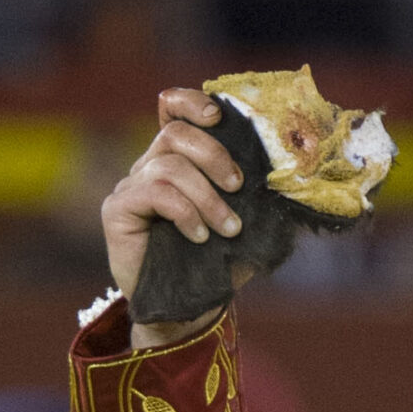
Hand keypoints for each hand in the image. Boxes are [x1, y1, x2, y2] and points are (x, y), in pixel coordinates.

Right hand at [101, 88, 253, 346]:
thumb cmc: (218, 264)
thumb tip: (295, 173)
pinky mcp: (117, 210)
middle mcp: (150, 167)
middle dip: (215, 156)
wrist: (190, 308)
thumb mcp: (248, 223)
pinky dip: (184, 211)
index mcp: (179, 160)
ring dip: (207, 197)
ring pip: (169, 166)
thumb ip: (259, 194)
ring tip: (227, 229)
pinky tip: (199, 236)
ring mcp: (131, 186)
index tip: (218, 117)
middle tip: (238, 188)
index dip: (191, 103)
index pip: (172, 110)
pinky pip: (153, 193)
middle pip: (175, 134)